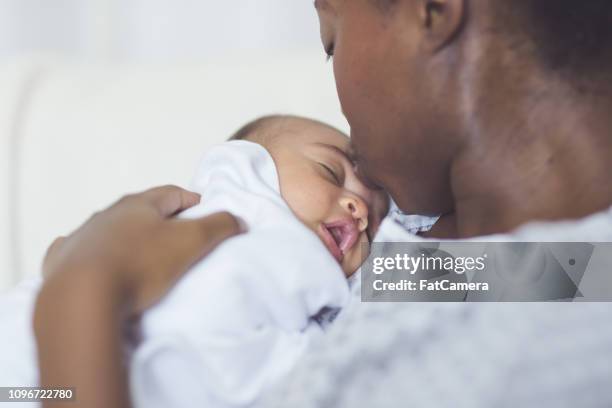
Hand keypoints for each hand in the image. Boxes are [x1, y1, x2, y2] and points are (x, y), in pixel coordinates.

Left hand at [35, 185, 242, 407]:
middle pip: (141, 211)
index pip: (173, 194)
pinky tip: (102, 268)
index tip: (207, 215)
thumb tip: (236, 219)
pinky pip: (82, 251)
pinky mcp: (62, 261)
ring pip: (111, 230)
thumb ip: (219, 226)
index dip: (193, 202)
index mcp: (138, 204)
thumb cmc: (141, 264)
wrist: (82, 296)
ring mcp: (82, 236)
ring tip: (145, 259)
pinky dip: (96, 255)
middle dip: (161, 220)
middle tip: (179, 238)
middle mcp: (107, 214)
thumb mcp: (191, 242)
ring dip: (128, 238)